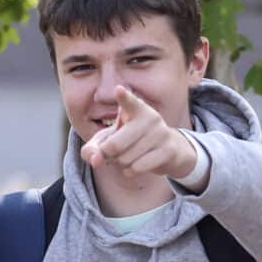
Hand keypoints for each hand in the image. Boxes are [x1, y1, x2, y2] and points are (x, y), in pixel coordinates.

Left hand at [82, 88, 198, 183]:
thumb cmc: (130, 142)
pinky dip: (130, 171)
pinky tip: (136, 165)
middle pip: (114, 145)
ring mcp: (161, 133)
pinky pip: (137, 168)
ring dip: (121, 163)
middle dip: (107, 154)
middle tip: (112, 151)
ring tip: (129, 155)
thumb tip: (95, 161)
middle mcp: (150, 117)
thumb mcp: (108, 140)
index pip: (128, 102)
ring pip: (125, 159)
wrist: (168, 150)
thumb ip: (93, 149)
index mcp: (135, 108)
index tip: (118, 90)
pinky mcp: (168, 150)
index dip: (123, 97)